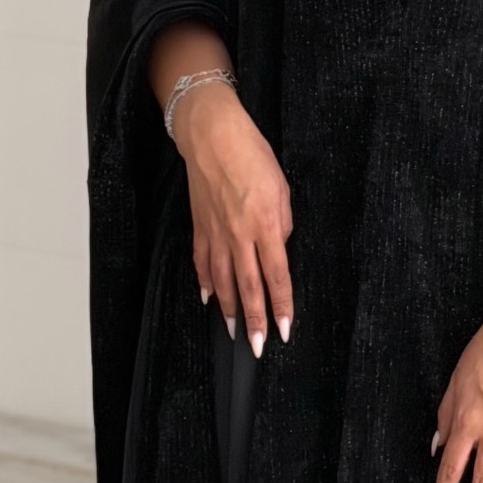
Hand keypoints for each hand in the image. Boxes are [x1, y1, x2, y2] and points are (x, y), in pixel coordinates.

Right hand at [171, 83, 293, 356]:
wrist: (212, 135)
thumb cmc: (252, 155)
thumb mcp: (282, 188)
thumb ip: (283, 223)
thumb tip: (279, 248)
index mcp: (265, 225)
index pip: (276, 276)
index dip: (280, 306)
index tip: (283, 330)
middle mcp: (239, 235)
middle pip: (249, 287)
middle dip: (253, 320)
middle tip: (255, 348)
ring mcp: (216, 232)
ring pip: (222, 280)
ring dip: (229, 309)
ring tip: (233, 332)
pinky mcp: (200, 226)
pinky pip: (202, 261)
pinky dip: (205, 283)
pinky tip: (208, 299)